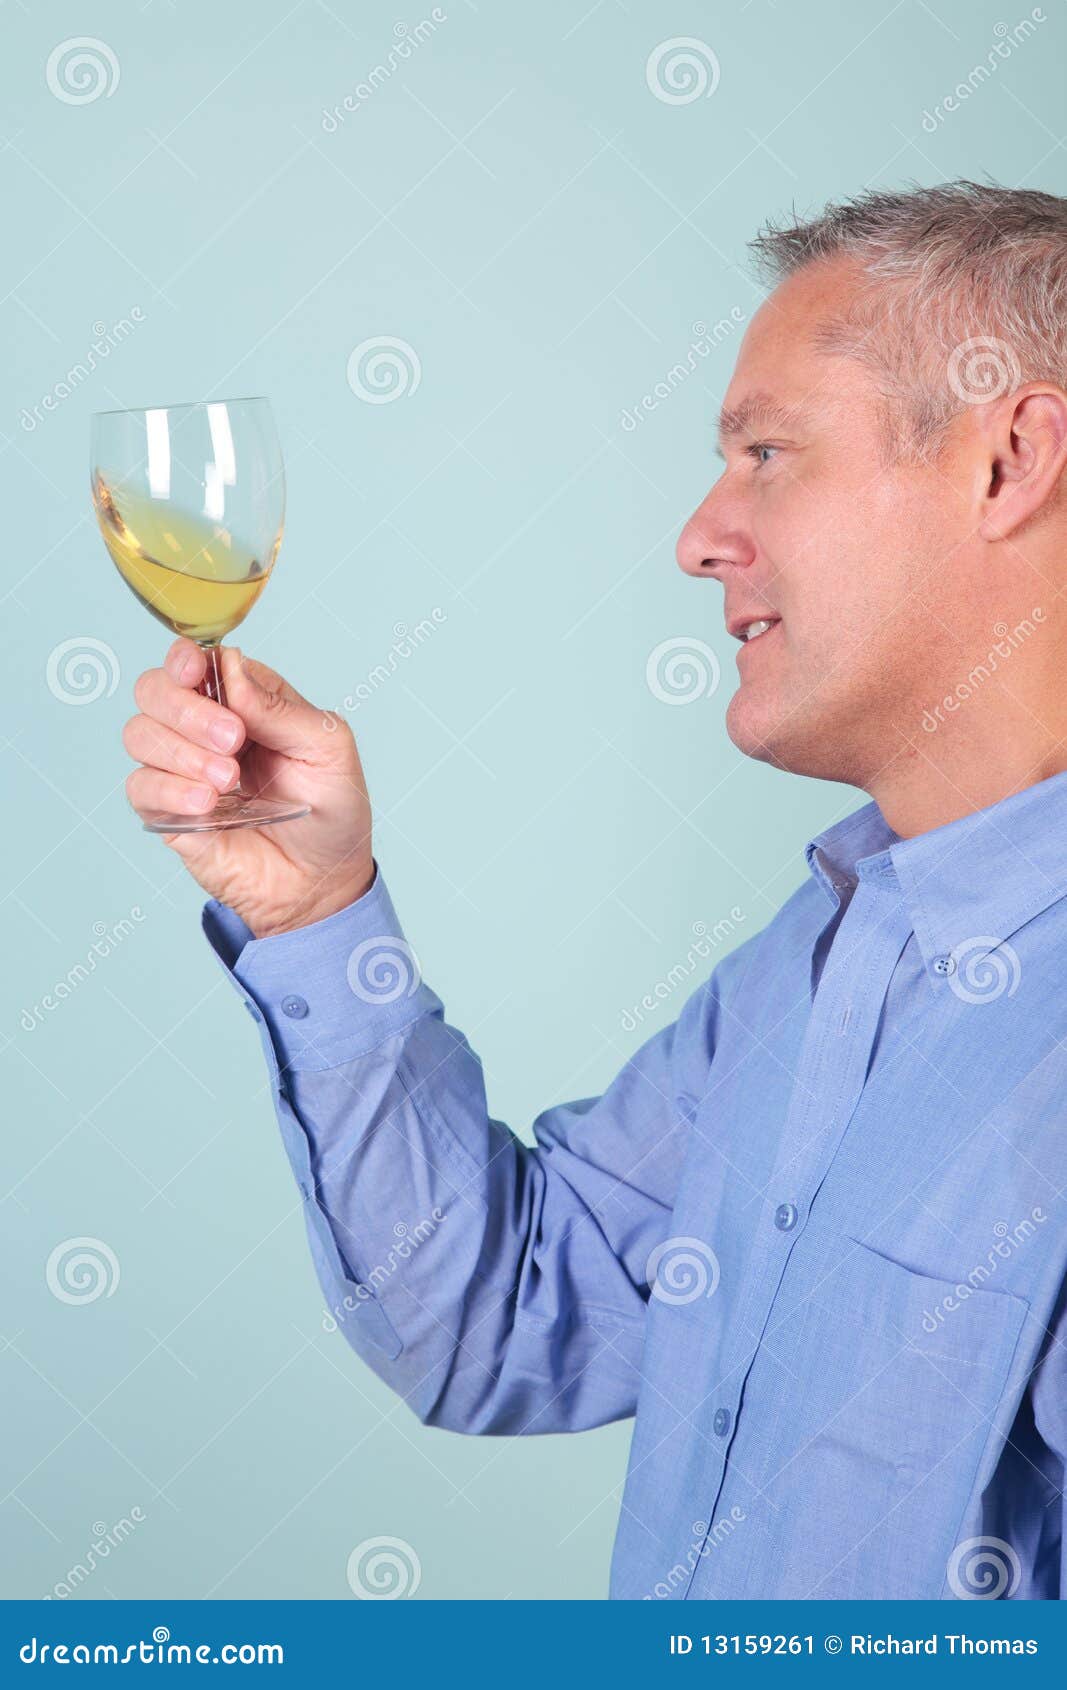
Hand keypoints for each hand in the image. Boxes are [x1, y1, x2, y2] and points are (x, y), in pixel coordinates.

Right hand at [124, 639, 374, 936]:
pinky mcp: (169, 813)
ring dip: (182, 753)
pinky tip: (207, 803)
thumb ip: (280, 708)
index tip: (195, 670)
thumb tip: (231, 669)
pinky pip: (141, 787)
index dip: (185, 660)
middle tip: (233, 741)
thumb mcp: (328, 748)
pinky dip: (171, 790)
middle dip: (187, 710)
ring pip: (139, 734)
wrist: (322, 882)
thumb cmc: (331, 811)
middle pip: (154, 690)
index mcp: (243, 701)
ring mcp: (181, 770)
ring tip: (230, 780)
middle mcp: (203, 729)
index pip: (193, 661)